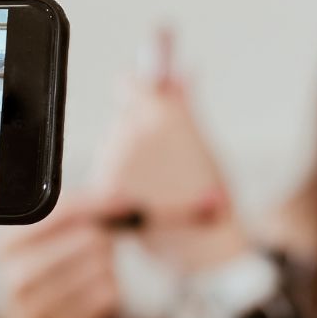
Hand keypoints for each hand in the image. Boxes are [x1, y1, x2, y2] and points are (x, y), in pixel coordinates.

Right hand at [0, 194, 123, 317]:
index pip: (64, 209)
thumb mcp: (47, 247)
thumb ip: (79, 215)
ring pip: (101, 267)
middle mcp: (14, 273)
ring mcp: (34, 306)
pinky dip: (111, 297)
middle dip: (105, 243)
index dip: (103, 203)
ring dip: (108, 272)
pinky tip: (90, 306)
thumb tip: (124, 196)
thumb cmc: (50, 286)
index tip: (128, 204)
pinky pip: (108, 296)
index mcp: (7, 243)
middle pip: (90, 237)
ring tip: (87, 284)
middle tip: (97, 256)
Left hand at [91, 31, 250, 272]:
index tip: (148, 99)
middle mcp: (135, 130)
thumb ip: (184, 105)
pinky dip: (122, 180)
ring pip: (113, 143)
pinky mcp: (103, 185)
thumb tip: (178, 72)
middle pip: (123, 115)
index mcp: (164, 113)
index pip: (130, 82)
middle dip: (140, 128)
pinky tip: (145, 195)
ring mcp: (116, 159)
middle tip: (165, 157)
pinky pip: (108, 171)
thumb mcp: (204, 144)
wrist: (205, 245)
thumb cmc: (212, 197)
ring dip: (129, 156)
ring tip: (159, 181)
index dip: (139, 90)